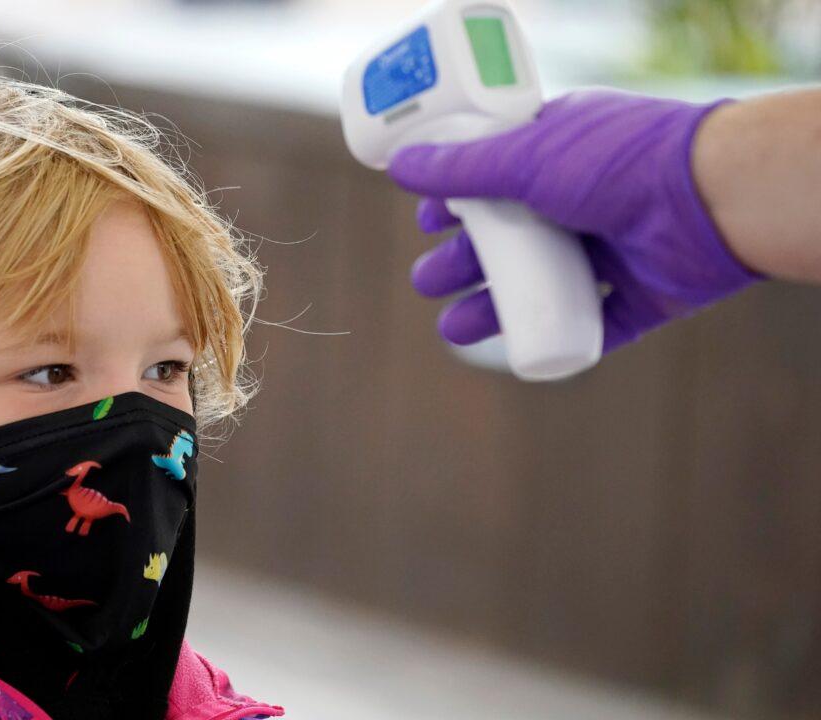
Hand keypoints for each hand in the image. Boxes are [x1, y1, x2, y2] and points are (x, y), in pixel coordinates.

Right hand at [387, 89, 761, 352]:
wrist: (714, 199)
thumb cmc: (617, 163)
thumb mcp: (525, 158)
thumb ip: (461, 168)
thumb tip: (399, 167)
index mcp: (561, 154)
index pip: (495, 178)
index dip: (456, 203)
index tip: (425, 224)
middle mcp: (586, 198)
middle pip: (511, 240)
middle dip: (463, 264)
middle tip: (428, 283)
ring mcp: (615, 248)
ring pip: (543, 285)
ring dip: (494, 309)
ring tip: (454, 329)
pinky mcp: (643, 294)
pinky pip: (594, 322)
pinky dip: (556, 338)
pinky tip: (518, 353)